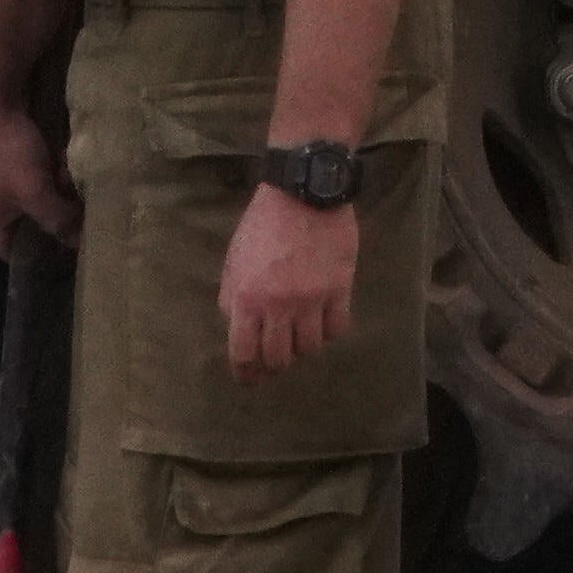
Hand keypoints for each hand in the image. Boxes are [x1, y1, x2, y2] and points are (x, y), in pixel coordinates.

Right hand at [0, 70, 79, 260]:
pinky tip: (66, 159)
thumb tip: (78, 242)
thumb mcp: (35, 193)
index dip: (46, 256)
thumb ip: (58, 220)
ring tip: (75, 179)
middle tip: (83, 210)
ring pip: (39, 196)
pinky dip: (53, 169)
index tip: (77, 252)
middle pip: (33, 223)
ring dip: (59, 189)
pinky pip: (37, 174)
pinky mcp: (9, 156)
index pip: (19, 255)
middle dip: (58, 215)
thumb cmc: (7, 153)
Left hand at [219, 173, 361, 377]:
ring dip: (302, 347)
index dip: (245, 373)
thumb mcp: (234, 260)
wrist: (303, 191)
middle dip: (274, 365)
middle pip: (278, 358)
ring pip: (309, 348)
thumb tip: (237, 326)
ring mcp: (311, 298)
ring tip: (301, 336)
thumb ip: (232, 296)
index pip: (243, 353)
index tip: (249, 380)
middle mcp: (277, 304)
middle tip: (276, 360)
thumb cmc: (262, 224)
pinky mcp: (339, 288)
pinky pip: (337, 329)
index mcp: (245, 297)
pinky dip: (329, 332)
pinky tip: (324, 322)